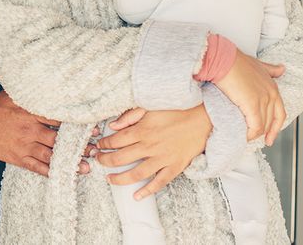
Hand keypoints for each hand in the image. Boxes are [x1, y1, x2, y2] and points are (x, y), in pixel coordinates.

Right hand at [0, 92, 96, 176]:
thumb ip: (32, 92)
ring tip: (86, 166)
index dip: (76, 125)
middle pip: (58, 139)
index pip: (58, 119)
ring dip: (69, 162)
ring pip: (51, 156)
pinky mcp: (19, 158)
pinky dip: (51, 172)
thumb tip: (50, 81)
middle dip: (78, 146)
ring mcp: (25, 146)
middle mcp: (30, 130)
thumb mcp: (13, 94)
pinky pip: (37, 167)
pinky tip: (64, 175)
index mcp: (31, 113)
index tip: (92, 128)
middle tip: (94, 149)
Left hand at [95, 105, 211, 199]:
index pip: (116, 140)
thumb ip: (130, 116)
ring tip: (110, 179)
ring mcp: (163, 158)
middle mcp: (150, 146)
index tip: (99, 146)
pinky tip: (136, 196)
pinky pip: (159, 182)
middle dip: (105, 161)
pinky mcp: (175, 167)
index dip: (104, 144)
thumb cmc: (176, 111)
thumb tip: (112, 126)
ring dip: (120, 179)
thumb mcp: (150, 107)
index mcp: (143, 130)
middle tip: (98, 161)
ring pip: (136, 174)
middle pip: (121, 158)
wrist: (203, 119)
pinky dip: (147, 191)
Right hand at [214, 51, 286, 144]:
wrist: (224, 60)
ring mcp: (263, 100)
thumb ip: (271, 69)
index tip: (270, 136)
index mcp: (273, 87)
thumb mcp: (258, 64)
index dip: (275, 127)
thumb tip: (282, 69)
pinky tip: (243, 136)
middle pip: (271, 121)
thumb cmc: (236, 61)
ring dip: (254, 134)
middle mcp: (271, 95)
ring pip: (263, 125)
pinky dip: (250, 134)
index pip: (280, 113)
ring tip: (245, 137)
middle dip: (265, 132)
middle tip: (255, 139)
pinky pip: (255, 127)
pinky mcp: (252, 105)